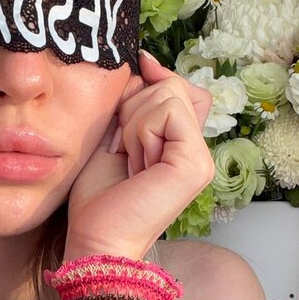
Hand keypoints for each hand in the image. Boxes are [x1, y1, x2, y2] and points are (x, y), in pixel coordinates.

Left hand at [64, 50, 214, 262]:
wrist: (97, 238)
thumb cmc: (99, 196)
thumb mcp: (115, 133)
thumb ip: (134, 101)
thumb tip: (146, 61)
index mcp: (180, 145)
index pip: (178, 87)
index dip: (151, 82)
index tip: (125, 101)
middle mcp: (196, 150)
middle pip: (172, 85)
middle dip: (134, 108)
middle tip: (124, 150)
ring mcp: (201, 157)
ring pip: (167, 94)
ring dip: (134, 122)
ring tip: (129, 160)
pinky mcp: (196, 163)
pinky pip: (168, 111)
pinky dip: (141, 130)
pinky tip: (136, 162)